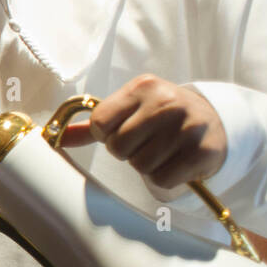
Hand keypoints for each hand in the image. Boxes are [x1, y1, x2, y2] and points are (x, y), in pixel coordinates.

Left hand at [60, 74, 226, 187]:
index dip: (107, 134)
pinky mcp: (201, 151)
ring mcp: (187, 126)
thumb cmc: (161, 117)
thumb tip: (51, 135)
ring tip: (163, 150)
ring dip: (147, 165)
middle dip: (128, 151)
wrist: (215, 121)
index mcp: (143, 86)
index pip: (100, 123)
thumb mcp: (130, 109)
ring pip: (140, 165)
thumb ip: (92, 124)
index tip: (125, 130)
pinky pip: (162, 179)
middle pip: (118, 147)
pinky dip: (164, 178)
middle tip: (147, 142)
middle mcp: (166, 102)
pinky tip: (175, 162)